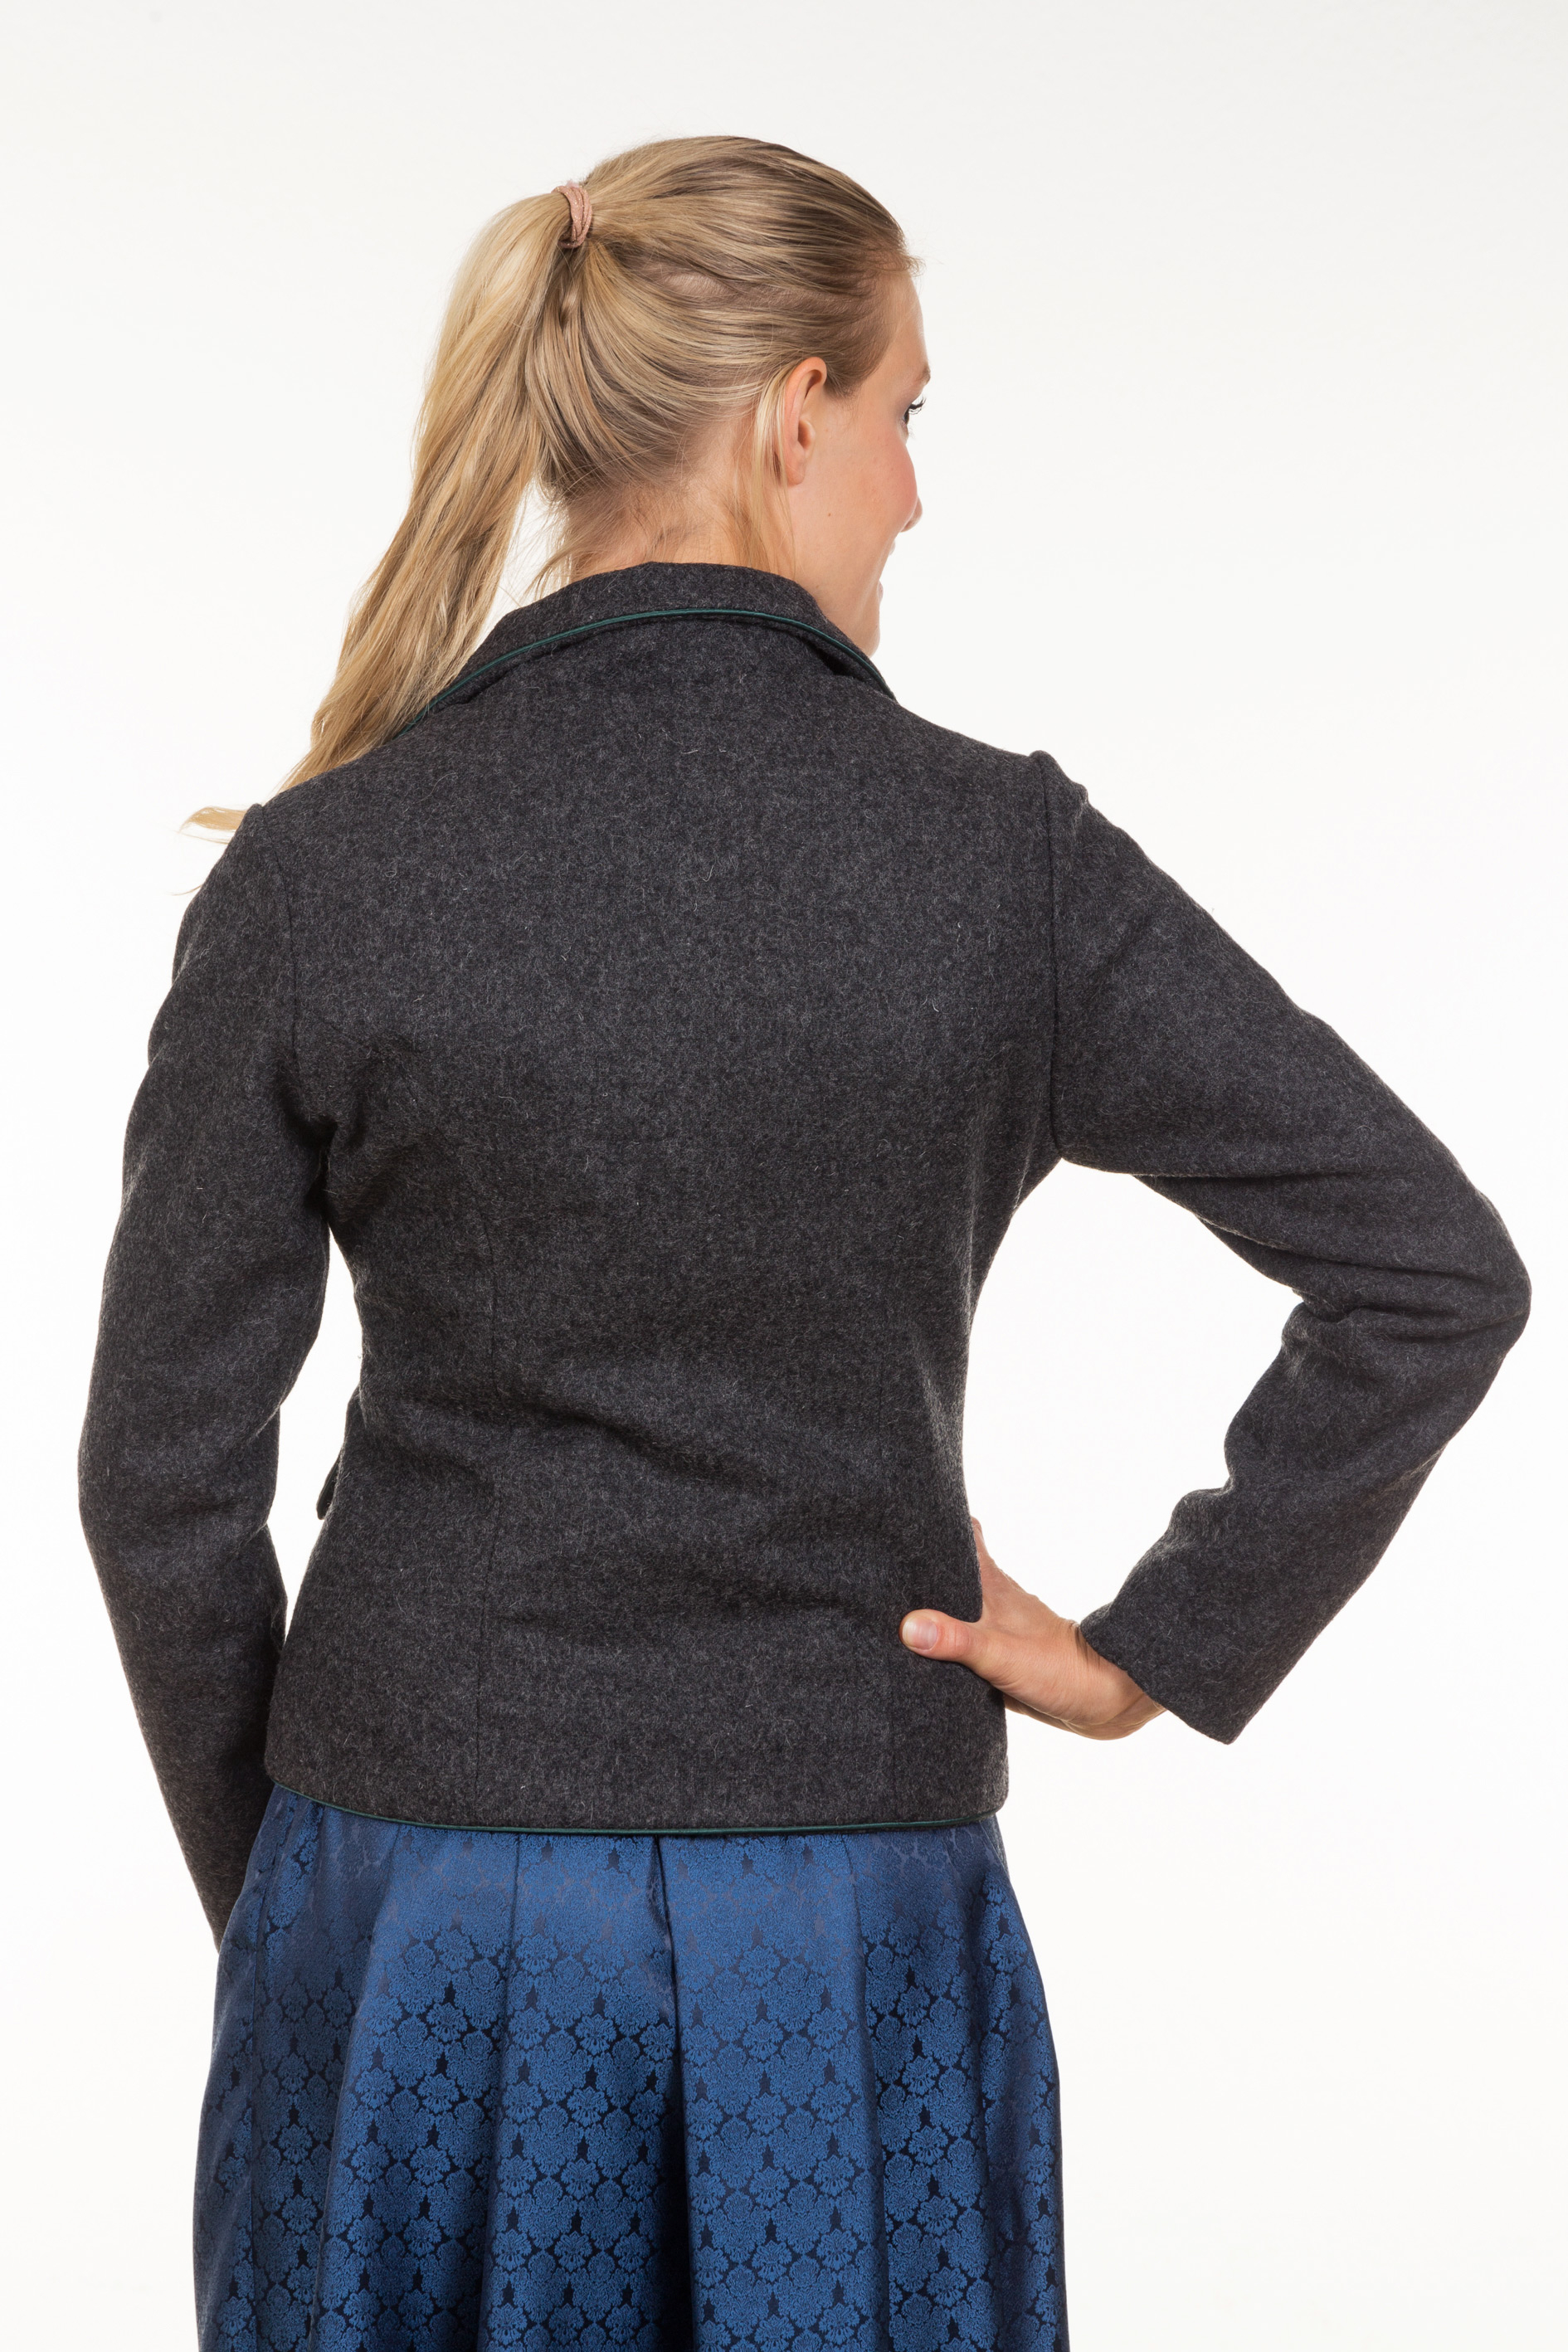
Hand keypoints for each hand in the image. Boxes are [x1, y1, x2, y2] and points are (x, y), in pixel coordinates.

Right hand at [900, 1517, 1164, 1740]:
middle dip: (924, 1561)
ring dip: (933, 1602)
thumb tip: (907, 1626)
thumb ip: (955, 1639)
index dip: (940, 1516)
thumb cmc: (1059, 1669)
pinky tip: (924, 1649)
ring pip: (958, 1603)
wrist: (1102, 1701)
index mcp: (992, 1586)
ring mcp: (996, 1627)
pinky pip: (962, 1639)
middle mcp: (993, 1600)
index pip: (965, 1534)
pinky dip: (943, 1639)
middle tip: (888, 1556)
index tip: (908, 1505)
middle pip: (954, 1566)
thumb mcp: (1000, 1654)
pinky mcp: (998, 1656)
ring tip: (894, 1600)